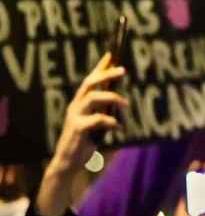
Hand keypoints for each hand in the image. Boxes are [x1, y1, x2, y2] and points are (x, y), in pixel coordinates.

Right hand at [37, 53, 126, 215]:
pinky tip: (118, 127)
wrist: (68, 162)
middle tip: (123, 70)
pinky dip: (111, 121)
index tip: (112, 54)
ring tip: (126, 103)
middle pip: (90, 83)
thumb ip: (104, 110)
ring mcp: (75, 116)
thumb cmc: (85, 141)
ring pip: (93, 98)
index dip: (100, 66)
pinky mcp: (77, 129)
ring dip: (113, 97)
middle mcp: (76, 106)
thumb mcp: (96, 122)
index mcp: (81, 102)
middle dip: (106, 74)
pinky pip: (97, 120)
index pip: (90, 79)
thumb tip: (121, 99)